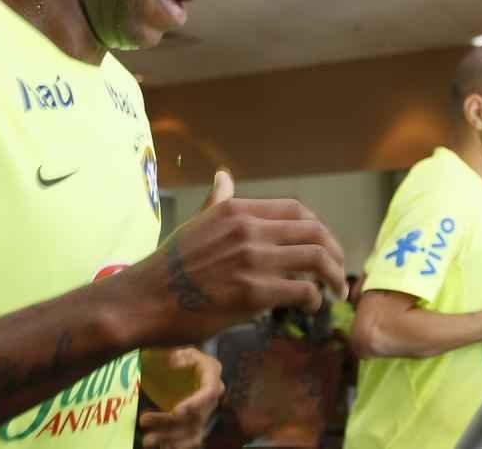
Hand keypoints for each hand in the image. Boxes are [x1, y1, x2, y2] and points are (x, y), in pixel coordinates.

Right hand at [122, 170, 346, 345]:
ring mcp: (252, 260)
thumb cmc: (169, 267)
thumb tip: (223, 176)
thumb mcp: (196, 224)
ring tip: (336, 291)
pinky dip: (314, 299)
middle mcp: (248, 229)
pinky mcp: (254, 292)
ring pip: (315, 259)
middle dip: (334, 251)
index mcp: (236, 211)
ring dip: (333, 276)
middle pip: (313, 232)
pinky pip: (302, 290)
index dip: (318, 228)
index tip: (323, 245)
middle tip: (338, 270)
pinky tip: (310, 306)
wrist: (143, 300)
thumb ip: (218, 202)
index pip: (296, 211)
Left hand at [138, 347, 222, 448]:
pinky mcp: (198, 424)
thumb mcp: (181, 348)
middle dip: (169, 422)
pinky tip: (162, 446)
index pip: (209, 393)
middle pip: (196, 416)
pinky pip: (192, 440)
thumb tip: (173, 362)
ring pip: (192, 432)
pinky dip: (178, 445)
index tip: (176, 412)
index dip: (195, 404)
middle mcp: (213, 397)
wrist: (187, 366)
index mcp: (212, 375)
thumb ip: (179, 354)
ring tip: (147, 440)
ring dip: (170, 438)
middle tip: (144, 420)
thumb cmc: (183, 355)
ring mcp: (206, 412)